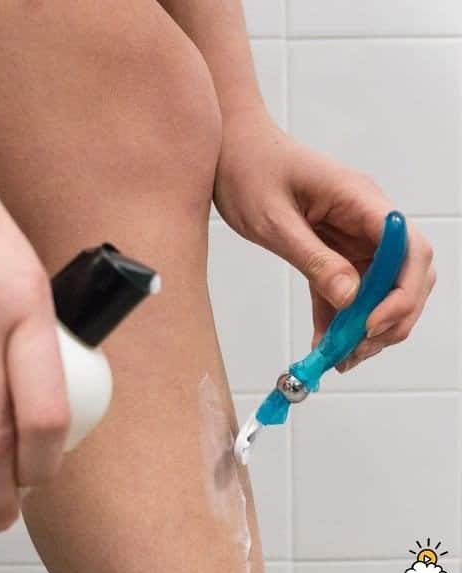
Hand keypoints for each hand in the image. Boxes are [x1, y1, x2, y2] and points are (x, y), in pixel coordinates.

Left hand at [214, 107, 435, 371]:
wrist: (229, 149)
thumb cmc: (249, 168)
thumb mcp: (274, 220)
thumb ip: (313, 259)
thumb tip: (351, 299)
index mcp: (359, 200)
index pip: (409, 250)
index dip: (402, 294)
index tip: (371, 325)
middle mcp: (365, 218)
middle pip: (402, 275)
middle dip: (388, 318)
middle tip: (354, 351)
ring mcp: (349, 234)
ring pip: (376, 288)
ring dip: (363, 325)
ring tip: (338, 358)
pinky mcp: (329, 248)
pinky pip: (343, 288)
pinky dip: (338, 317)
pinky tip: (323, 342)